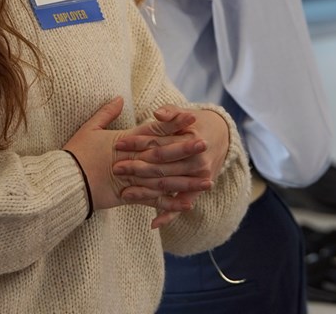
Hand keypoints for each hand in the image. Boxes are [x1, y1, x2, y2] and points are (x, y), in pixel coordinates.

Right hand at [61, 99, 219, 219]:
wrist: (66, 181)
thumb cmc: (75, 154)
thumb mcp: (89, 128)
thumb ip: (106, 113)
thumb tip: (119, 98)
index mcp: (127, 140)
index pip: (155, 129)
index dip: (175, 123)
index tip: (192, 117)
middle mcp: (134, 158)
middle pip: (165, 153)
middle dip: (186, 150)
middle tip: (207, 146)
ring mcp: (134, 178)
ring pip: (166, 179)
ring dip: (188, 180)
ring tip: (207, 180)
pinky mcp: (130, 197)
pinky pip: (154, 201)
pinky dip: (171, 204)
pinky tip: (188, 205)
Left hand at [113, 107, 231, 227]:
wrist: (219, 137)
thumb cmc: (195, 123)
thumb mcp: (185, 112)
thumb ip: (171, 112)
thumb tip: (158, 114)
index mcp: (192, 140)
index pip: (160, 144)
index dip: (138, 143)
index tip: (118, 143)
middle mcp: (197, 161)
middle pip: (162, 167)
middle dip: (137, 168)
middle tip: (116, 168)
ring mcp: (198, 179)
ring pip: (168, 186)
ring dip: (146, 192)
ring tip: (125, 194)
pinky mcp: (197, 191)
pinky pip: (181, 205)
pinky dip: (169, 215)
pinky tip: (153, 223)